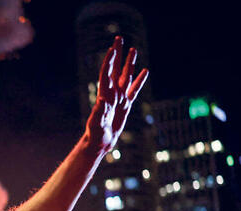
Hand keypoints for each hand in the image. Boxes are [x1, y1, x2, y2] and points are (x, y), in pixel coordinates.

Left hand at [84, 36, 148, 154]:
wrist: (100, 142)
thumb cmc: (96, 133)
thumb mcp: (97, 122)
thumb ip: (99, 111)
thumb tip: (103, 100)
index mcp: (104, 94)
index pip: (107, 73)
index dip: (110, 60)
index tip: (112, 48)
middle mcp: (112, 93)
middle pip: (116, 69)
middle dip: (118, 54)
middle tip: (119, 39)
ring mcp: (119, 98)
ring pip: (126, 77)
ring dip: (130, 64)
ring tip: (134, 50)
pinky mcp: (125, 105)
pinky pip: (134, 90)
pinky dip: (139, 81)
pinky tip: (145, 71)